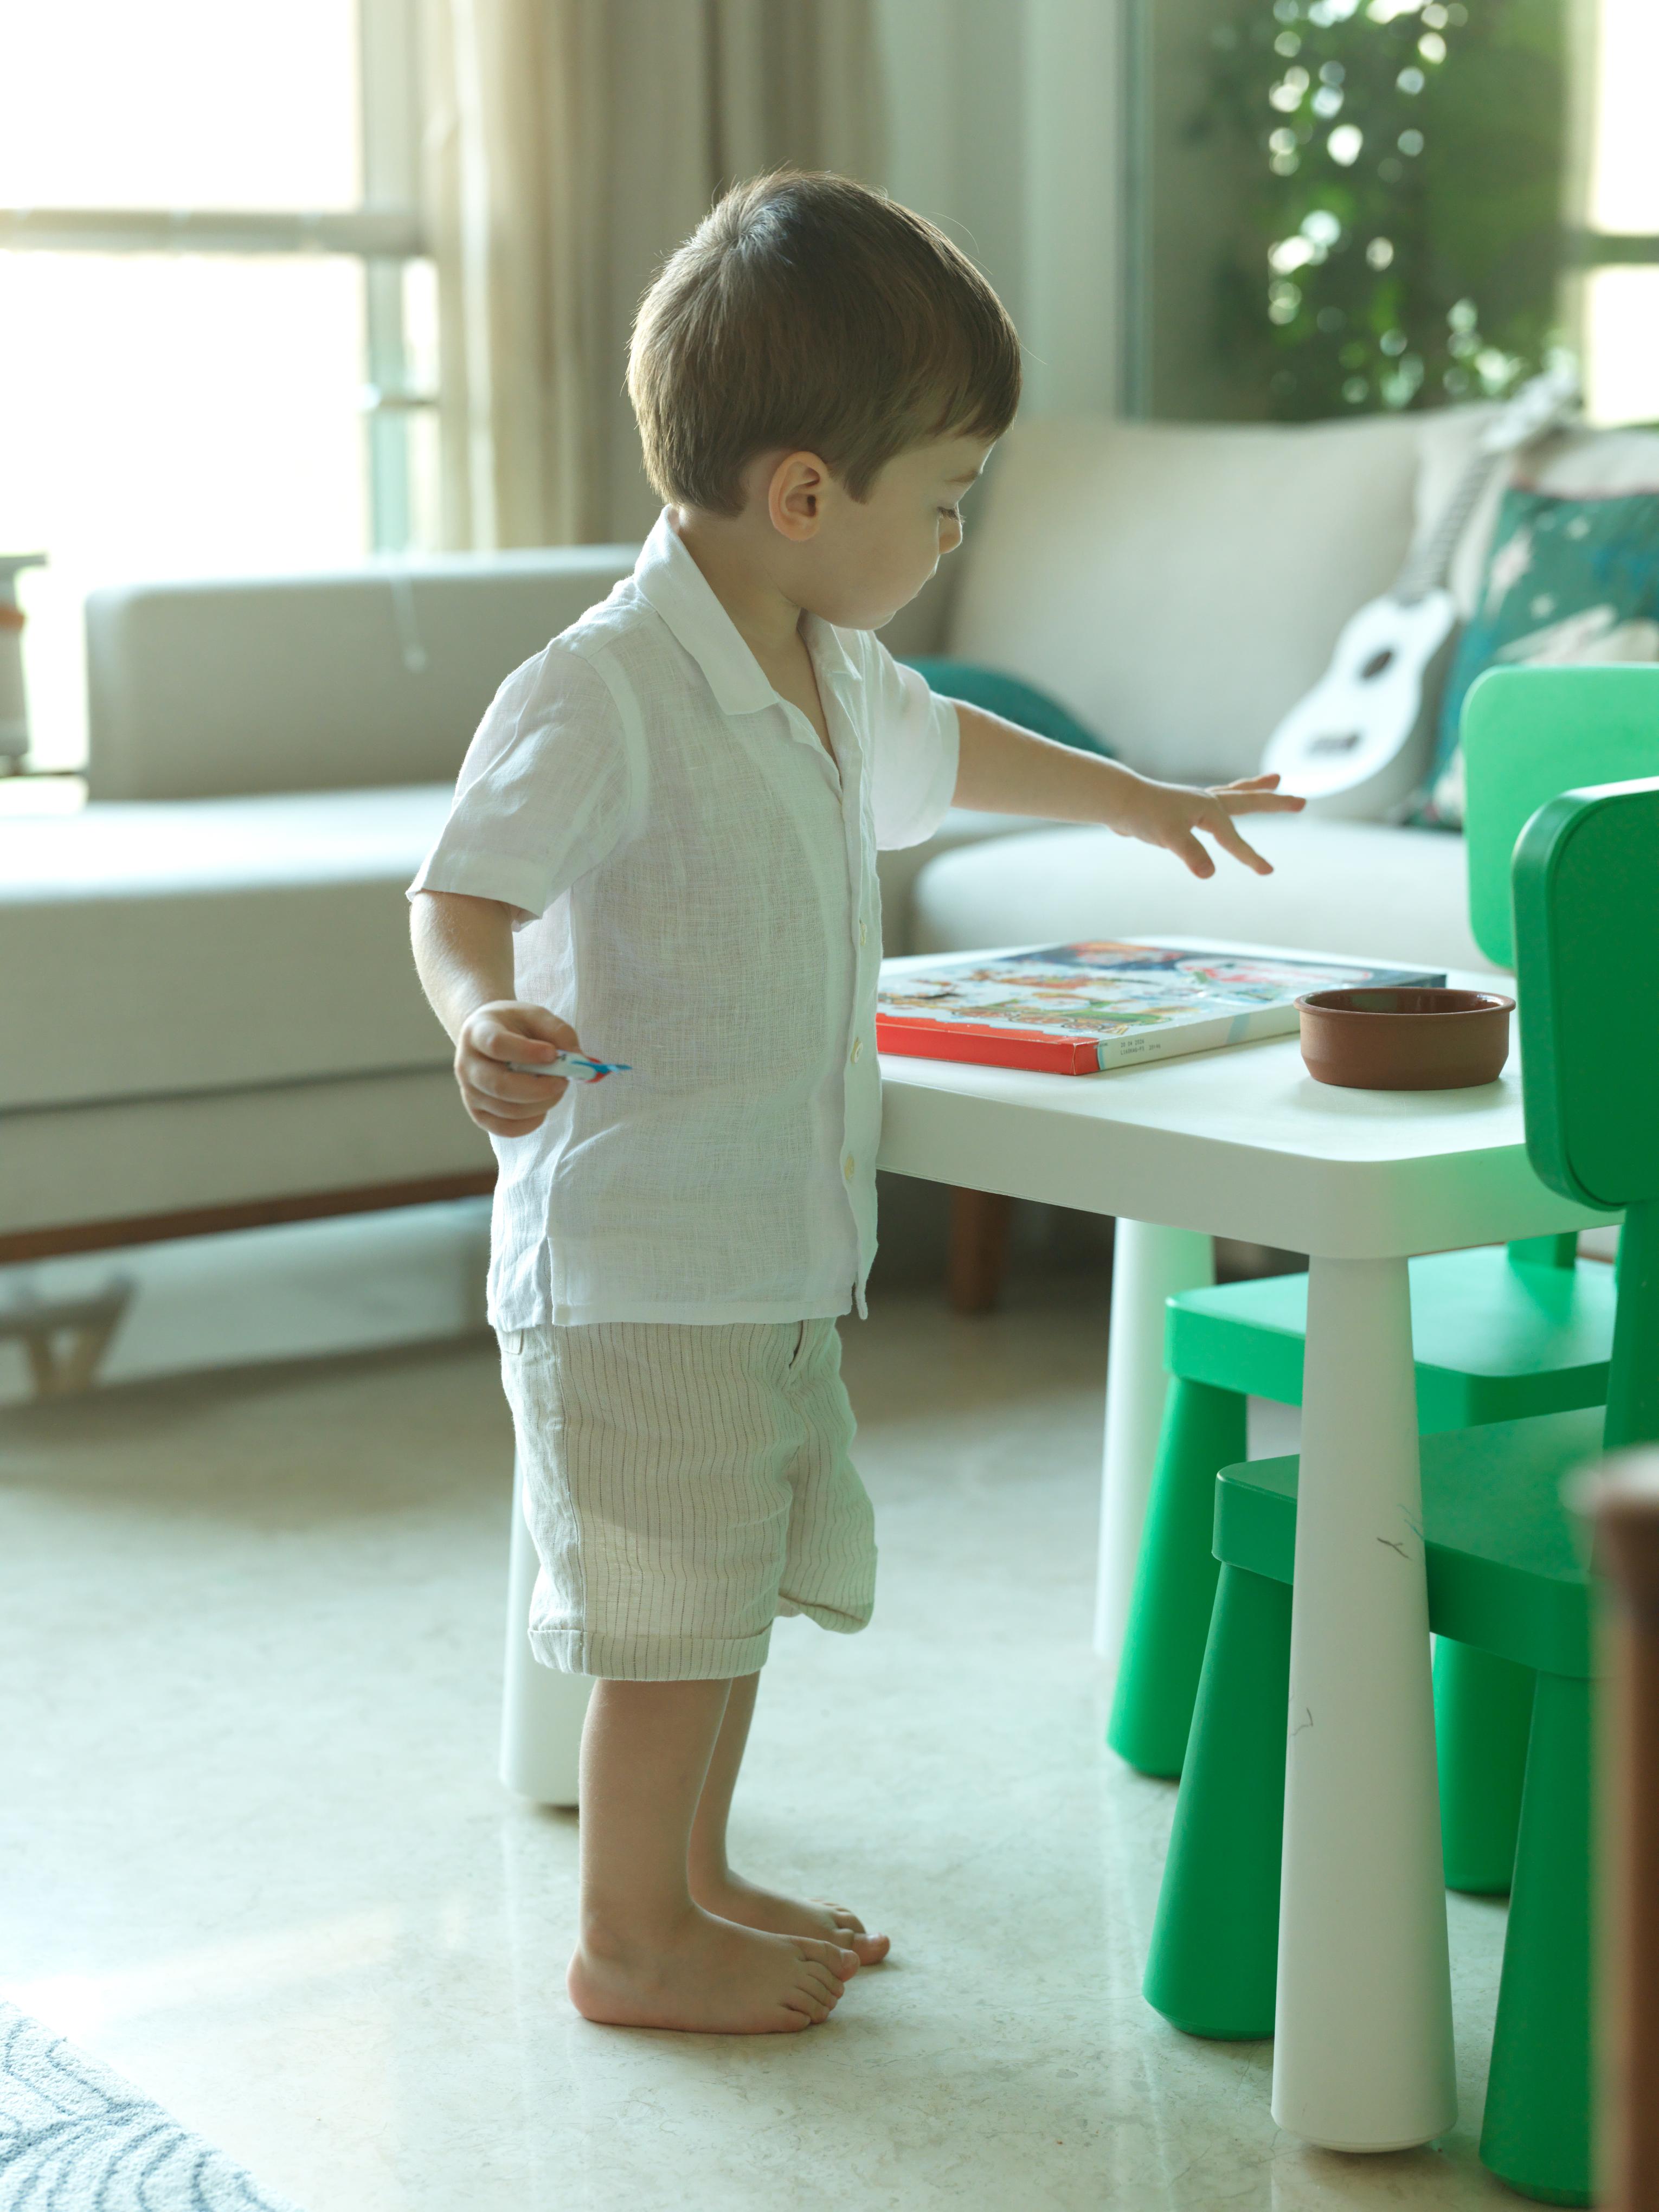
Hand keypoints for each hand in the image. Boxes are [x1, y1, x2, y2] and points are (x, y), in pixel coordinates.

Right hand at [454, 1000, 580, 1137]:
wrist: (489, 1038)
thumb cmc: (515, 1026)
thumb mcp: (537, 1016)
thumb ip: (559, 1033)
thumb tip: (579, 1061)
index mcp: (477, 1032)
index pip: (496, 1045)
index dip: (527, 1052)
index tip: (552, 1053)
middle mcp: (466, 1064)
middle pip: (500, 1085)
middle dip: (540, 1088)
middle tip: (563, 1081)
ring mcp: (469, 1092)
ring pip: (507, 1110)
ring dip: (542, 1104)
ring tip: (555, 1089)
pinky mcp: (478, 1113)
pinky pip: (505, 1129)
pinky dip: (531, 1122)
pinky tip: (542, 1107)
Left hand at [1115, 772, 1305, 879]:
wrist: (1119, 801)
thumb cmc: (1144, 816)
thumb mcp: (1169, 837)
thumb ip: (1190, 854)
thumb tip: (1208, 873)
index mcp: (1208, 810)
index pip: (1233, 840)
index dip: (1250, 856)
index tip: (1269, 871)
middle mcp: (1207, 802)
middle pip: (1249, 800)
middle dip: (1275, 803)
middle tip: (1302, 801)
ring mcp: (1197, 803)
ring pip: (1235, 794)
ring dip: (1256, 788)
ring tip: (1277, 778)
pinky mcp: (1185, 809)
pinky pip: (1217, 804)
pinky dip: (1228, 799)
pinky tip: (1227, 803)